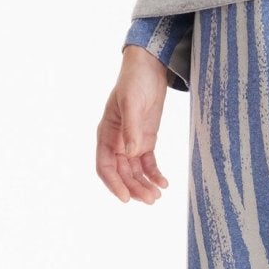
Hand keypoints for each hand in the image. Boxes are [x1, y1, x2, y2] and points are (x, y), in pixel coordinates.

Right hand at [97, 46, 170, 203]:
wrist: (149, 67)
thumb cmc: (135, 81)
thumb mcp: (132, 103)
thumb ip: (131, 128)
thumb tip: (130, 154)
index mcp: (106, 134)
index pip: (104, 166)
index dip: (114, 184)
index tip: (126, 198)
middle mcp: (116, 142)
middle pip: (122, 173)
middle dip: (134, 188)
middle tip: (151, 200)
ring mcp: (131, 142)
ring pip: (135, 172)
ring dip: (144, 185)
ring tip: (158, 196)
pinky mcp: (146, 139)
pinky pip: (148, 163)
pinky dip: (154, 174)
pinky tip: (164, 183)